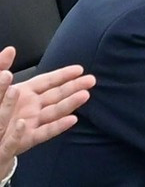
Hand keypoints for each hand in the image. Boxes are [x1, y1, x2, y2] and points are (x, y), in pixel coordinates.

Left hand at [0, 47, 92, 175]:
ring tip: (85, 95)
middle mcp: (31, 107)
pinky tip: (72, 120)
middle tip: (91, 80)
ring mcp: (31, 123)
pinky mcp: (26, 140)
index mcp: (24, 93)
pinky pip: (44, 133)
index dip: (63, 75)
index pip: (47, 81)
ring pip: (54, 112)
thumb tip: (10, 49)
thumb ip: (0, 67)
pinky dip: (58, 127)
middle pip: (56, 95)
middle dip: (74, 87)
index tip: (79, 69)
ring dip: (70, 104)